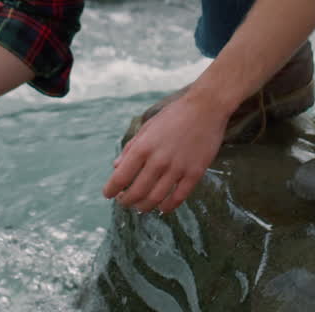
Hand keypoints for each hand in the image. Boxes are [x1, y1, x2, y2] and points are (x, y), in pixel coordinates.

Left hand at [102, 92, 226, 213]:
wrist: (206, 107)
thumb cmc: (174, 115)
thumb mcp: (147, 127)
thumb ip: (131, 148)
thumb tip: (116, 167)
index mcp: (143, 147)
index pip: (120, 177)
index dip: (111, 190)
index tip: (108, 194)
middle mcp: (158, 160)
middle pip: (137, 192)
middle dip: (126, 201)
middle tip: (124, 202)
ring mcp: (178, 168)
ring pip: (156, 199)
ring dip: (144, 207)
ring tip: (140, 206)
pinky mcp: (195, 173)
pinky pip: (178, 197)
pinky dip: (168, 206)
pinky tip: (162, 207)